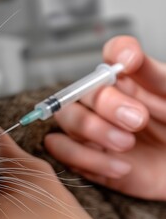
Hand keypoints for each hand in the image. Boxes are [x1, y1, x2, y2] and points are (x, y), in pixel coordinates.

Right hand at [45, 36, 165, 200]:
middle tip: (137, 120)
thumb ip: (156, 76)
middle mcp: (108, 102)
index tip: (131, 61)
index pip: (116, 53)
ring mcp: (93, 130)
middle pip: (82, 87)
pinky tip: (120, 167)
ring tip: (126, 145)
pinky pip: (62, 150)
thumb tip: (127, 57)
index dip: (118, 52)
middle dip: (105, 103)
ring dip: (92, 130)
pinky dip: (87, 159)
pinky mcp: (84, 158)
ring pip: (65, 116)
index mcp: (135, 83)